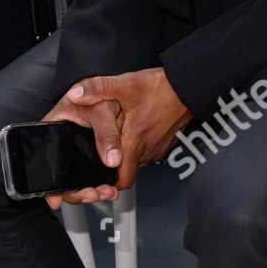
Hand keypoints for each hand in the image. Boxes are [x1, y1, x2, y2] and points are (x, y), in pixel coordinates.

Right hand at [39, 96, 123, 209]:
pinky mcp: (90, 153)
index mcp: (52, 130)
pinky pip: (91, 173)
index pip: (43, 162)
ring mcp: (75, 150)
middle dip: (76, 192)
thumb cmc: (97, 92)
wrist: (110, 87)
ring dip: (90, 190)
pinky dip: (100, 182)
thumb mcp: (101, 108)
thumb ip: (106, 132)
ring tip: (106, 193)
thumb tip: (113, 160)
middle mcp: (60, 144)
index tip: (56, 199)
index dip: (47, 185)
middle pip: (61, 177)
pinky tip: (110, 187)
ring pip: (76, 178)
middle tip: (94, 194)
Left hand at [47, 68, 191, 204]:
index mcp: (134, 143)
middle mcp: (147, 150)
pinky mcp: (167, 141)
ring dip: (128, 155)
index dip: (108, 183)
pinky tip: (135, 130)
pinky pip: (149, 151)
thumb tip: (75, 94)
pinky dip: (140, 146)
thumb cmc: (162, 87)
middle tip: (103, 154)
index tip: (97, 177)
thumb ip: (99, 88)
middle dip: (115, 167)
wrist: (191, 85)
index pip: (121, 180)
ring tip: (118, 139)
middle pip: (127, 171)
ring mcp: (159, 147)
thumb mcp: (126, 84)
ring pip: (138, 161)